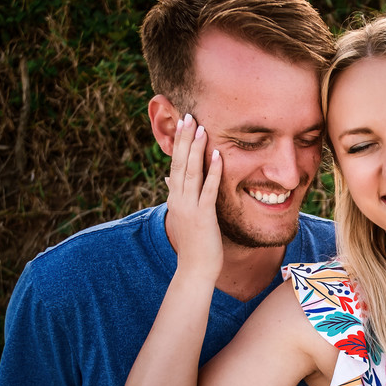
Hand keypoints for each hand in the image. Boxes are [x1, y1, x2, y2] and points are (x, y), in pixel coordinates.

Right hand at [166, 113, 223, 276]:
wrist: (194, 270)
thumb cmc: (193, 245)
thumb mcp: (183, 216)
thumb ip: (176, 195)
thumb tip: (168, 178)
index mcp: (175, 198)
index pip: (176, 165)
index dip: (180, 143)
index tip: (183, 123)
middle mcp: (179, 199)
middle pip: (180, 163)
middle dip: (185, 139)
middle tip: (188, 115)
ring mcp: (190, 207)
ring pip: (191, 172)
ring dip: (196, 149)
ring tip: (200, 127)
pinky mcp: (203, 216)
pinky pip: (209, 189)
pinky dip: (213, 171)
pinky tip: (217, 154)